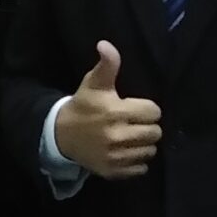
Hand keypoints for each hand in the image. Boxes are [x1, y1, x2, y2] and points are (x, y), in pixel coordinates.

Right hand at [53, 41, 162, 179]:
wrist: (61, 135)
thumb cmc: (83, 106)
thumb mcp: (94, 83)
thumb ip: (107, 64)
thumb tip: (105, 44)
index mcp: (115, 112)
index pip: (153, 112)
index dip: (146, 108)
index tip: (135, 108)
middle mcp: (117, 136)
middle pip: (155, 133)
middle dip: (147, 126)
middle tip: (134, 123)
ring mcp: (115, 156)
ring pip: (150, 151)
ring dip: (143, 144)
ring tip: (131, 137)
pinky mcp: (113, 171)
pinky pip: (141, 169)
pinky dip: (136, 161)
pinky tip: (126, 151)